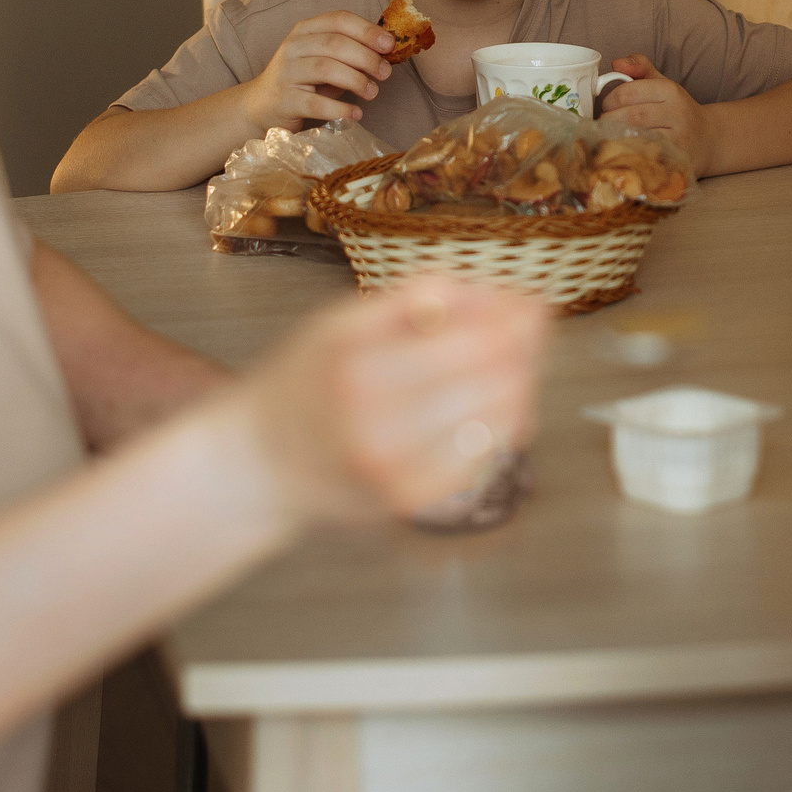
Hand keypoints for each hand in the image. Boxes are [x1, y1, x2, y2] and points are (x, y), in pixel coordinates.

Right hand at [237, 277, 550, 526]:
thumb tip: (487, 290)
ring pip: (501, 419)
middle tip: (533, 325)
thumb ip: (410, 299)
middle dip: (527, 346)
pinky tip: (498, 402)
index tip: (531, 300)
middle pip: (496, 377)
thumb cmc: (301, 381)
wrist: (257, 465)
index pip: (474, 338)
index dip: (514, 316)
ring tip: (519, 358)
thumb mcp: (338, 320)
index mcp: (360, 368)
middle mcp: (380, 426)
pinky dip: (502, 424)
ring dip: (522, 382)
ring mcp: (399, 471)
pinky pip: (483, 457)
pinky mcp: (413, 501)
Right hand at [245, 11, 396, 129]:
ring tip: (373, 92)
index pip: (339, 19)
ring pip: (326, 68)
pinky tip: (356, 114)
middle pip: (336, 44)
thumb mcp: (325, 59)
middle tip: (385, 73)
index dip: (367, 30)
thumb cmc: (303, 81)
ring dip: (356, 80)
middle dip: (367, 57)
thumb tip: (388, 53)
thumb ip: (350, 53)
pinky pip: (317, 103)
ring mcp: (286, 72)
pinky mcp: (284, 100)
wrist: (261, 106)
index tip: (389, 44)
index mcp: (305, 30)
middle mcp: (293, 46)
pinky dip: (341, 109)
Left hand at [600, 55, 717, 173]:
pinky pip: (646, 156)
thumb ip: (639, 68)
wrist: (708, 138)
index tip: (605, 107)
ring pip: (638, 137)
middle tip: (603, 124)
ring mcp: (678, 138)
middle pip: (631, 116)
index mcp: (670, 90)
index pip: (628, 92)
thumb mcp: (662, 84)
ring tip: (609, 136)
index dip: (609, 100)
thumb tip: (616, 63)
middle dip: (609, 120)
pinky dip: (630, 154)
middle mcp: (676, 112)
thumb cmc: (677, 110)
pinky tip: (624, 151)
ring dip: (616, 138)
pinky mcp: (678, 159)